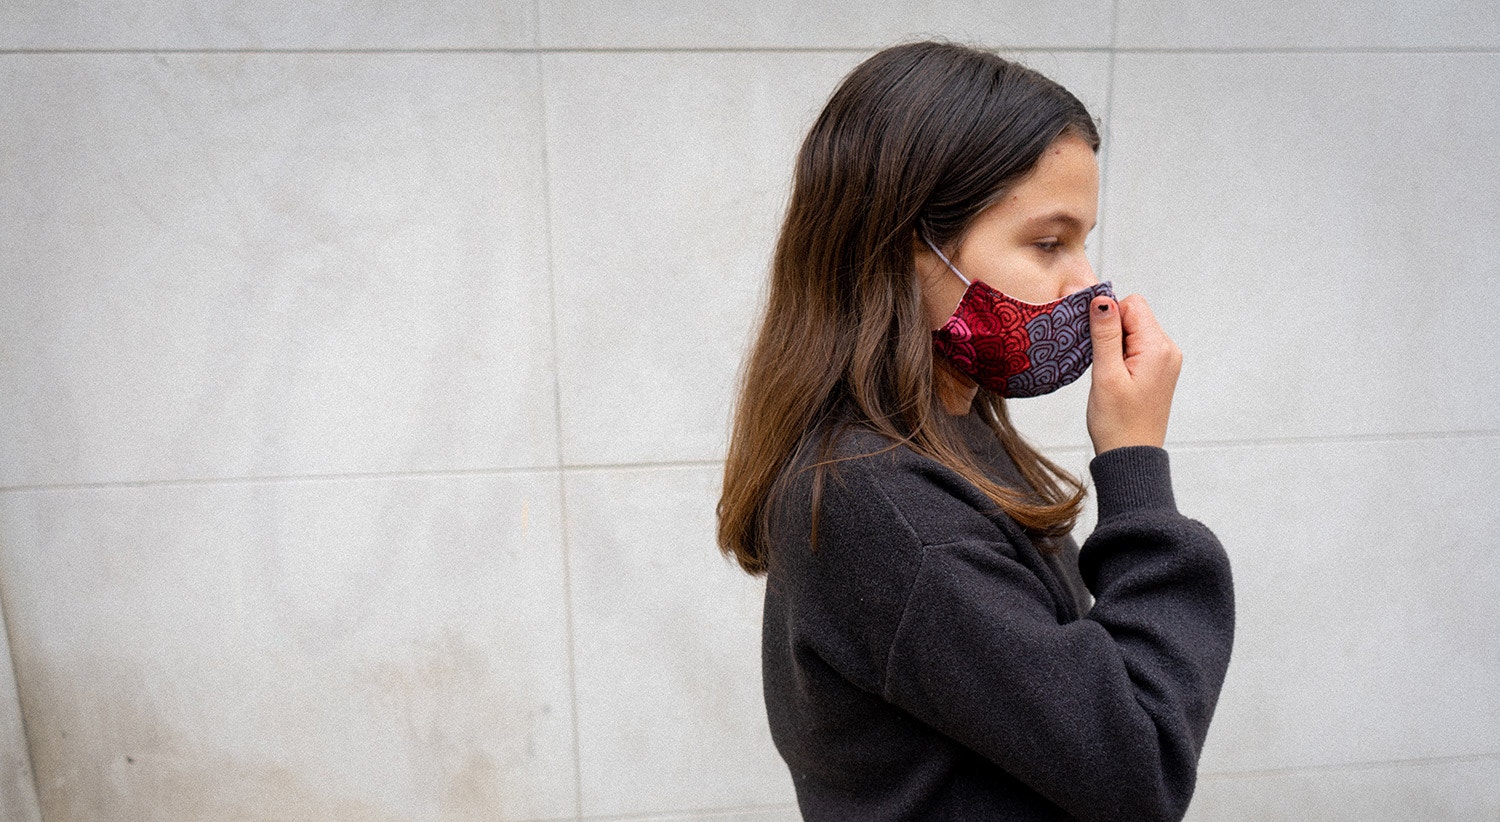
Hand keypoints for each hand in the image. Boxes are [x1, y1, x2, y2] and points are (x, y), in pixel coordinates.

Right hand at [1086, 294, 1181, 454]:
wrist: (1131, 456)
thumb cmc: (1118, 422)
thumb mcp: (1106, 374)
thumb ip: (1105, 334)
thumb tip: (1102, 299)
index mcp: (1159, 348)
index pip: (1132, 305)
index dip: (1108, 317)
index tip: (1097, 344)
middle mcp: (1168, 350)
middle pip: (1134, 315)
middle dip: (1112, 331)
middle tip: (1104, 364)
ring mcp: (1166, 360)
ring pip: (1134, 330)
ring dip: (1116, 344)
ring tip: (1110, 374)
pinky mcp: (1159, 370)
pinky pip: (1137, 346)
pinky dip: (1122, 355)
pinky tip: (1116, 377)